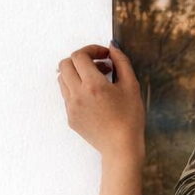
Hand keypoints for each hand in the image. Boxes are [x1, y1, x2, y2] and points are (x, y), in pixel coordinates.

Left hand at [58, 44, 144, 165]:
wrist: (121, 147)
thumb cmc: (130, 119)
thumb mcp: (131, 86)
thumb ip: (122, 62)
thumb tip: (112, 47)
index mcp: (93, 85)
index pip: (79, 55)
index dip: (92, 50)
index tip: (104, 56)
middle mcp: (77, 94)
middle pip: (65, 64)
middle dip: (81, 60)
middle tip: (98, 66)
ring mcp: (71, 107)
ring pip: (62, 79)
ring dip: (76, 74)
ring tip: (96, 81)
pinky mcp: (70, 117)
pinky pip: (67, 95)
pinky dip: (76, 89)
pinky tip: (94, 98)